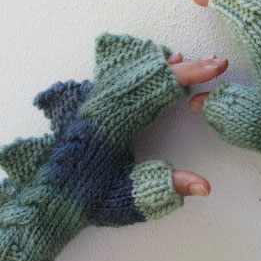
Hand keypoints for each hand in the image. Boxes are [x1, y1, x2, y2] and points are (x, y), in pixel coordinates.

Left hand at [0, 35, 228, 260]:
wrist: (44, 201)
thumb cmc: (85, 201)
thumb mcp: (126, 200)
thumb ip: (163, 189)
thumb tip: (205, 186)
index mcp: (115, 122)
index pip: (160, 89)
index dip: (191, 76)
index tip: (216, 66)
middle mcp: (104, 103)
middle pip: (149, 74)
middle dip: (185, 67)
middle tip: (213, 60)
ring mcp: (95, 100)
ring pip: (133, 70)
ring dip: (162, 66)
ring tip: (185, 59)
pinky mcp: (89, 103)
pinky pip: (120, 75)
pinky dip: (141, 68)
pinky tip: (152, 65)